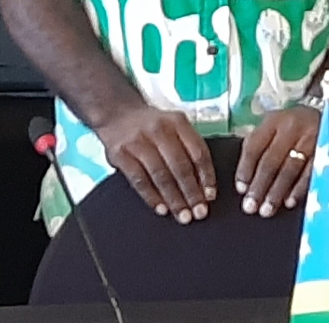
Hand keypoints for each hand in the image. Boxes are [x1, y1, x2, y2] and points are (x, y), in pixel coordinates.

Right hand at [94, 104, 215, 223]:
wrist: (118, 113)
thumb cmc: (152, 126)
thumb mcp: (174, 126)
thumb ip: (188, 148)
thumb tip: (204, 185)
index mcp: (177, 122)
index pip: (198, 151)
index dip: (206, 176)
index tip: (210, 196)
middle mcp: (159, 129)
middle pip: (180, 166)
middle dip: (191, 193)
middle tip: (199, 213)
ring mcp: (138, 141)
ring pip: (161, 175)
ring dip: (174, 199)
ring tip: (183, 215)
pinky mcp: (120, 154)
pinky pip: (139, 180)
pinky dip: (152, 197)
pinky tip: (161, 209)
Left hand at [236, 105, 320, 217]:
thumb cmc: (295, 128)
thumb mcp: (276, 127)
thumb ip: (261, 146)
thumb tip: (246, 180)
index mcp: (273, 121)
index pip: (254, 146)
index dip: (245, 169)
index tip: (241, 189)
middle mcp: (291, 128)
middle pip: (271, 160)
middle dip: (259, 186)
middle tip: (250, 207)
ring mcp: (310, 139)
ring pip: (289, 169)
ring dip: (276, 192)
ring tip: (266, 210)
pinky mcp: (327, 151)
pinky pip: (310, 174)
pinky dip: (298, 190)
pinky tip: (289, 202)